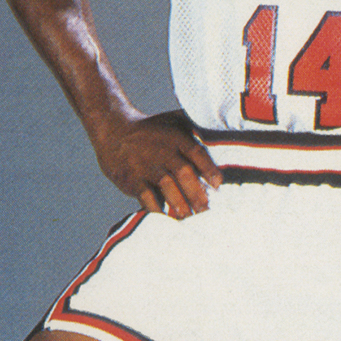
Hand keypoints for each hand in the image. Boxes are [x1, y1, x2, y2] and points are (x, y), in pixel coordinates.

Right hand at [91, 110, 221, 216]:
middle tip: (207, 210)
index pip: (195, 152)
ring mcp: (146, 166)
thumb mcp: (174, 121)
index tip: (218, 185)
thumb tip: (226, 133)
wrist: (114, 131)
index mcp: (175, 137)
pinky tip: (168, 219)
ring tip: (191, 218)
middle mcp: (161, 151)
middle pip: (183, 173)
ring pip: (167, 187)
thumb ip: (197, 126)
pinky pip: (146, 198)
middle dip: (197, 193)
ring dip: (180, 204)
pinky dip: (157, 210)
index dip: (208, 168)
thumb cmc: (153, 130)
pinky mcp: (132, 180)